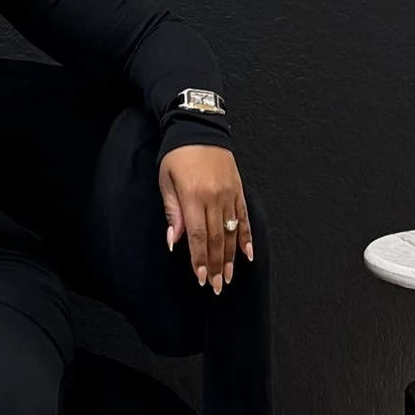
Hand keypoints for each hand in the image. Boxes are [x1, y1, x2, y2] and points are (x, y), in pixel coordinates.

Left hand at [159, 144, 251, 292]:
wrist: (199, 128)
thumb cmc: (177, 155)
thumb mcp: (166, 181)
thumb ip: (173, 212)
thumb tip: (175, 241)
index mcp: (194, 196)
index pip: (199, 236)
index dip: (200, 260)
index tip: (200, 278)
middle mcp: (215, 198)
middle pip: (217, 239)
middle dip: (216, 266)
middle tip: (215, 286)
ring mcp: (229, 194)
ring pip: (231, 232)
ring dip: (230, 258)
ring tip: (228, 277)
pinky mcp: (238, 190)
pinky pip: (243, 218)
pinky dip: (246, 237)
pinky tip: (247, 254)